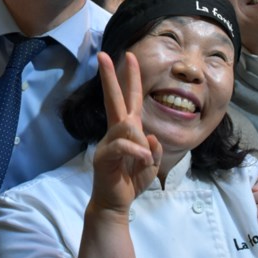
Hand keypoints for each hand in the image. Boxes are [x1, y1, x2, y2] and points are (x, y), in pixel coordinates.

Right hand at [90, 52, 161, 216]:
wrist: (116, 202)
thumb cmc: (132, 180)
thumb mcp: (152, 163)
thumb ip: (154, 148)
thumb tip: (150, 136)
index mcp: (128, 129)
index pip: (129, 98)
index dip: (130, 78)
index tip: (129, 56)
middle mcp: (116, 131)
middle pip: (113, 98)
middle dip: (109, 76)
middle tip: (103, 55)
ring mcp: (108, 142)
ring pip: (127, 126)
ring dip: (141, 143)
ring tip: (145, 160)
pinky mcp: (104, 155)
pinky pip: (124, 145)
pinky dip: (137, 152)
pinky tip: (143, 161)